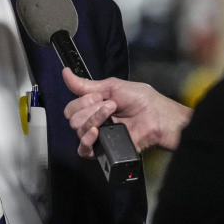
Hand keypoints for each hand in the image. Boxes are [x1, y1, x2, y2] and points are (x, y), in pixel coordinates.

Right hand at [62, 68, 192, 156]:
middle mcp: (94, 121)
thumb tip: (66, 73)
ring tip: (112, 115)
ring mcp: (99, 136)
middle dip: (90, 109)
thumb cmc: (143, 101)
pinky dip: (87, 139)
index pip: (72, 107)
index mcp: (94, 106)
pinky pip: (84, 150)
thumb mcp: (112, 86)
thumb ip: (86, 84)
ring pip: (78, 131)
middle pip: (73, 118)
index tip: (99, 96)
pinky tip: (97, 131)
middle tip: (110, 106)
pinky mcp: (104, 150)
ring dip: (94, 119)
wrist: (157, 117)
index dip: (83, 101)